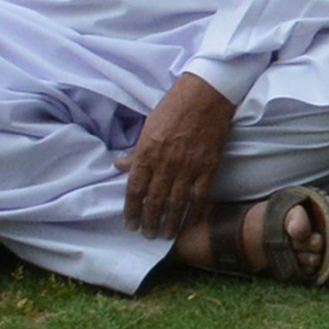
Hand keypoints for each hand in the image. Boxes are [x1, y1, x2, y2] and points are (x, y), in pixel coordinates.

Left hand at [114, 72, 232, 240]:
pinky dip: (196, 212)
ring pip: (176, 203)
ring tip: (166, 235)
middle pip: (154, 201)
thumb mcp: (148, 126)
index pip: (134, 190)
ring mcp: (188, 167)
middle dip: (149, 221)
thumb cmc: (174, 106)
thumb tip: (119, 164)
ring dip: (170, 222)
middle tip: (147, 234)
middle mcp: (165, 164)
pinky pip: (200, 196)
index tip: (130, 223)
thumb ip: (136, 150)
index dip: (131, 210)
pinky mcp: (208, 166)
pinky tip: (191, 222)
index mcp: (146, 153)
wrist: (206, 94)